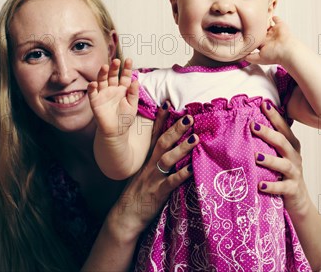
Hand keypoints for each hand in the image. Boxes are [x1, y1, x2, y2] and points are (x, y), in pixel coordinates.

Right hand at [83, 106, 198, 270]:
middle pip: (163, 142)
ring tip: (195, 137)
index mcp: (147, 159)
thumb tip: (168, 148)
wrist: (125, 216)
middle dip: (176, 129)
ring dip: (182, 148)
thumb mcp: (144, 173)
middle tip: (188, 117)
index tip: (167, 104)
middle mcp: (150, 165)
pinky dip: (182, 174)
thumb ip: (155, 159)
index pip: (154, 135)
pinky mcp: (159, 192)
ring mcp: (154, 178)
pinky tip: (192, 168)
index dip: (160, 119)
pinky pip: (171, 182)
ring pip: (168, 159)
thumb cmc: (138, 194)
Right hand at [88, 58, 138, 137]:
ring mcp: (103, 94)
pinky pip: (93, 92)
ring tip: (105, 67)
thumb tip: (136, 81)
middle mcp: (112, 89)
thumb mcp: (132, 105)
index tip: (129, 60)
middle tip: (116, 61)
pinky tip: (94, 83)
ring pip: (102, 80)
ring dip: (102, 73)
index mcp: (123, 89)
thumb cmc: (125, 118)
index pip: (125, 76)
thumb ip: (133, 93)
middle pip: (112, 75)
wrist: (116, 131)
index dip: (127, 68)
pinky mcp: (95, 101)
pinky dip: (92, 87)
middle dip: (114, 68)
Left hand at [244, 16, 296, 65]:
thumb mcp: (259, 58)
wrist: (286, 50)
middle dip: (256, 29)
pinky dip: (274, 18)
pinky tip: (270, 16)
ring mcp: (274, 32)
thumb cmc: (273, 55)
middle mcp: (269, 38)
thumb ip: (250, 57)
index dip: (251, 37)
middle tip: (248, 23)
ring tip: (257, 18)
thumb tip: (242, 56)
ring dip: (264, 23)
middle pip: (261, 32)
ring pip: (268, 26)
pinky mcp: (280, 26)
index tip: (243, 33)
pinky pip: (277, 20)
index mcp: (264, 45)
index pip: (256, 40)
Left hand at [250, 101, 310, 218]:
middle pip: (283, 142)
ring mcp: (294, 173)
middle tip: (252, 126)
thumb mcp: (279, 156)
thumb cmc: (284, 174)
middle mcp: (294, 157)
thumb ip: (269, 143)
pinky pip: (282, 188)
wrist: (299, 201)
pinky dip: (272, 186)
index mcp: (291, 146)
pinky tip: (260, 185)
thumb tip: (248, 124)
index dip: (275, 116)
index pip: (283, 128)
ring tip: (255, 156)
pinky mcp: (292, 190)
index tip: (264, 104)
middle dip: (268, 133)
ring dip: (270, 160)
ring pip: (284, 164)